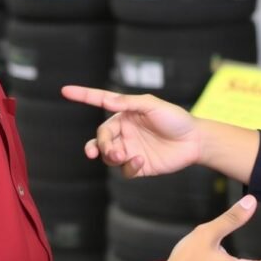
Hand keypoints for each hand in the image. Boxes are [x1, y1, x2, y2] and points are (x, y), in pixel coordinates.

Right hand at [61, 85, 201, 177]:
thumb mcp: (153, 105)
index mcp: (126, 113)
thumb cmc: (175, 118)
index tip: (64, 90)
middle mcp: (125, 130)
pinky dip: (128, 167)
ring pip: (108, 156)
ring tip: (121, 155)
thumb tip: (106, 98)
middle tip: (111, 150)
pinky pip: (124, 169)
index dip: (82, 95)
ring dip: (110, 156)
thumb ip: (129, 103)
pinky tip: (139, 161)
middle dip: (101, 144)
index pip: (100, 102)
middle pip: (101, 138)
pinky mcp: (139, 165)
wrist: (195, 141)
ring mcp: (131, 148)